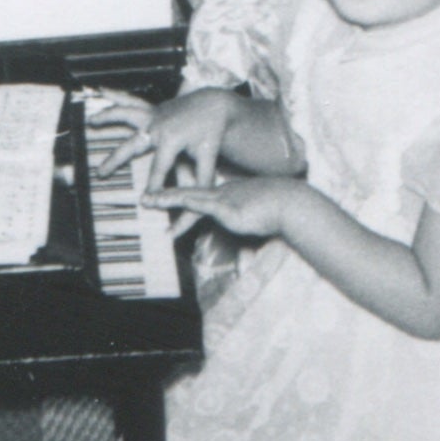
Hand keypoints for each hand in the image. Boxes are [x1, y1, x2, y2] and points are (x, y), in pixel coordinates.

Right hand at [92, 88, 239, 193]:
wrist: (214, 105)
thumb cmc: (211, 131)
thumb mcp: (208, 156)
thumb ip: (202, 178)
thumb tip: (199, 198)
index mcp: (170, 140)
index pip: (158, 169)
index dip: (152, 186)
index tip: (144, 201)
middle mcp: (157, 126)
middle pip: (131, 146)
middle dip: (115, 160)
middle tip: (100, 173)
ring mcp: (153, 115)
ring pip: (126, 114)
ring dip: (108, 116)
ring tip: (90, 121)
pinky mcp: (152, 109)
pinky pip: (131, 101)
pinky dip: (116, 95)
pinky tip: (101, 90)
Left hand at [143, 175, 295, 241]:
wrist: (292, 204)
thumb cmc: (282, 211)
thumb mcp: (260, 218)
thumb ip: (250, 226)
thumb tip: (248, 248)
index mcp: (232, 193)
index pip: (202, 195)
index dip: (184, 196)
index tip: (171, 198)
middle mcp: (224, 192)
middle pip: (190, 192)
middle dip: (167, 194)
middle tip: (148, 197)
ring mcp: (223, 198)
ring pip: (188, 196)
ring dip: (166, 199)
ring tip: (148, 201)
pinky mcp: (225, 206)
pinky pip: (197, 205)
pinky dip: (181, 204)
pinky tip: (170, 206)